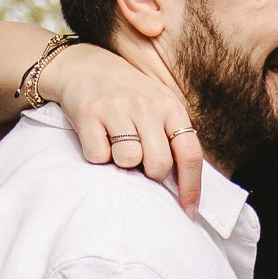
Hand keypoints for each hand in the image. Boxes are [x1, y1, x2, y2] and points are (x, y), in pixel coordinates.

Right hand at [46, 42, 204, 211]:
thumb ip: (172, 137)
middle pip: (158, 164)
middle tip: (140, 164)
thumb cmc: (128, 95)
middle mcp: (146, 105)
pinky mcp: (89, 114)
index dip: (191, 187)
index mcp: (170, 106)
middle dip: (151, 174)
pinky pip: (98, 156)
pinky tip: (99, 138)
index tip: (188, 211)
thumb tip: (183, 186)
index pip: (190, 153)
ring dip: (122, 163)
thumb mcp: (158, 107)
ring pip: (128, 160)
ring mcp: (117, 109)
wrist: (86, 66)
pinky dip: (98, 156)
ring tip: (117, 145)